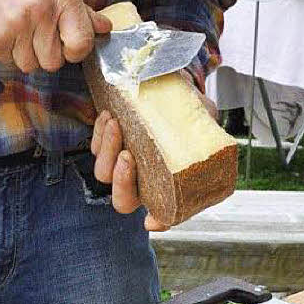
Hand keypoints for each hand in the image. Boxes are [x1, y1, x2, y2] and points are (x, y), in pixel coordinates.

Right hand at [0, 0, 110, 72]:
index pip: (82, 44)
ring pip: (29, 66)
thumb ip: (83, 12)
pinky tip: (3, 29)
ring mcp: (18, 24)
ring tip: (18, 29)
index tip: (65, 44)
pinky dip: (5, 51)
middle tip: (35, 33)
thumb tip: (106, 28)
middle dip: (45, 54)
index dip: (75, 51)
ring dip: (24, 54)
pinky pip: (8, 62)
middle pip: (54, 63)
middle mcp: (43, 11)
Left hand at [91, 74, 216, 231]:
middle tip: (128, 156)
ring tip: (115, 124)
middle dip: (122, 182)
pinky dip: (99, 133)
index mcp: (168, 181)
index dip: (158, 221)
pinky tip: (108, 116)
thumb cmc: (188, 108)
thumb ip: (207, 127)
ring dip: (107, 151)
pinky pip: (95, 146)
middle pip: (124, 200)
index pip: (163, 212)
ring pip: (104, 172)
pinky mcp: (107, 143)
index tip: (149, 220)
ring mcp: (122, 163)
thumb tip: (208, 136)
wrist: (170, 83)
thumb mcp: (204, 116)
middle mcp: (143, 179)